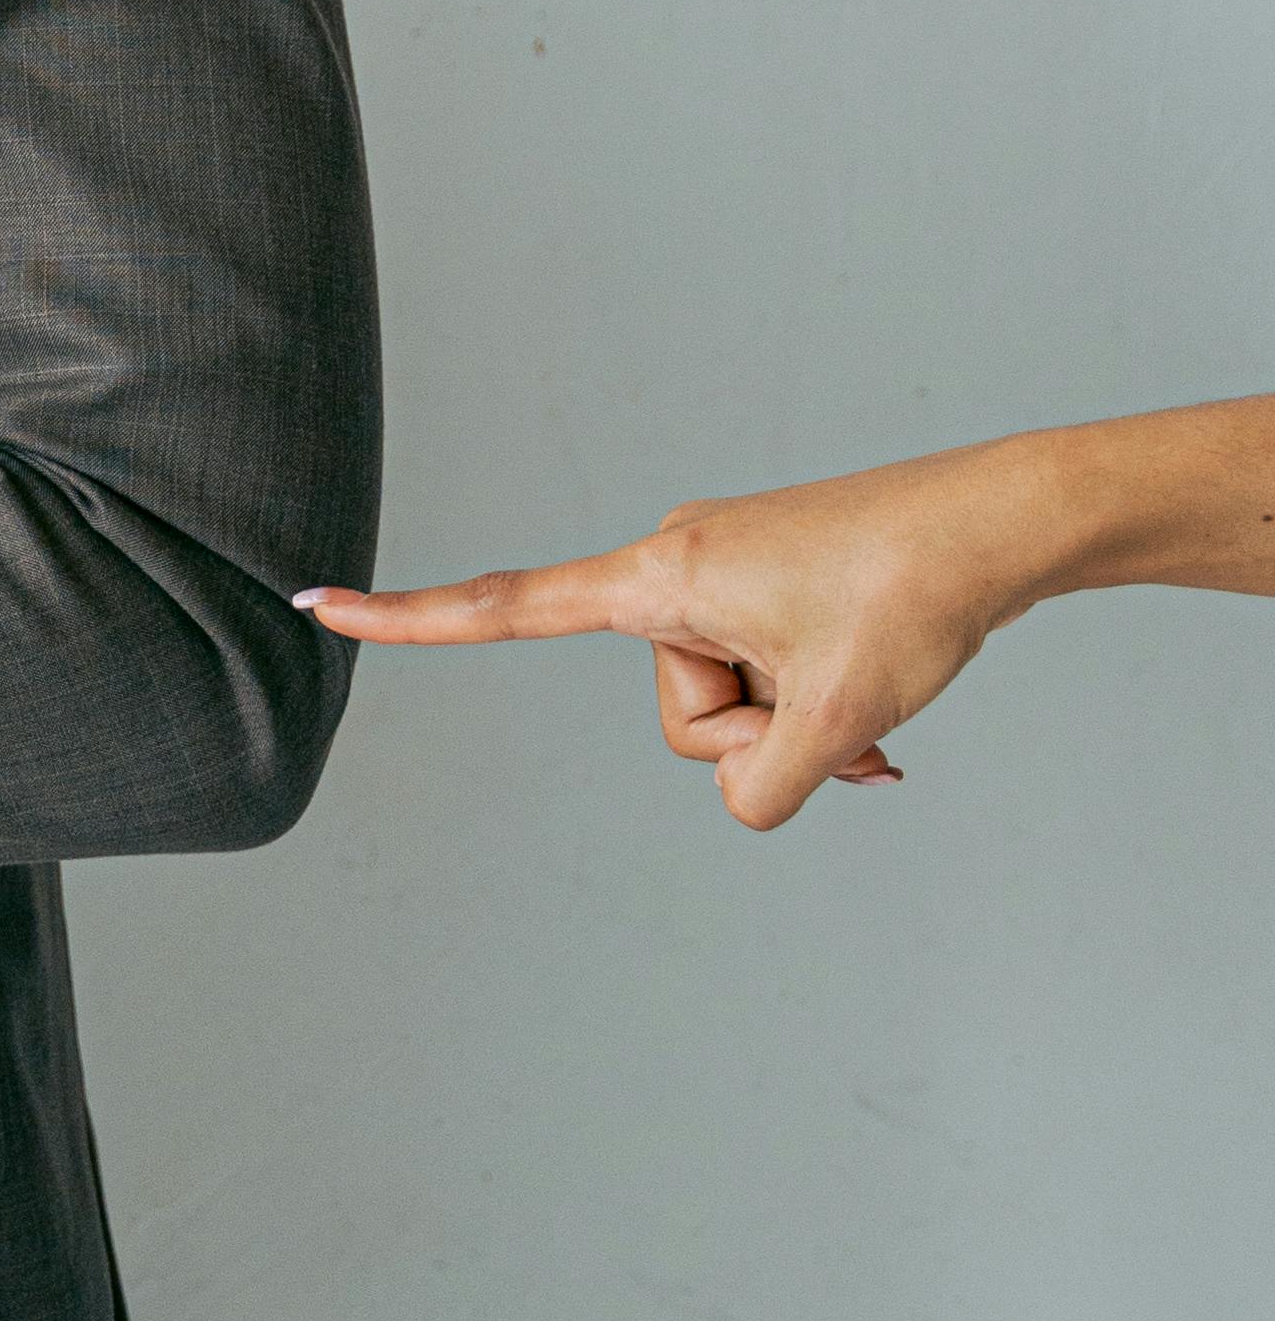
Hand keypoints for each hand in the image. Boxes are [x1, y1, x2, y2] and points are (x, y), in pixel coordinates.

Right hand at [303, 455, 1049, 830]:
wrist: (1000, 524)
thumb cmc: (914, 593)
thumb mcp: (840, 718)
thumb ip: (767, 790)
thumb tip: (751, 796)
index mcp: (661, 578)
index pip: (506, 606)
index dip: (409, 620)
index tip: (319, 606)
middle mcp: (675, 565)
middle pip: (678, 712)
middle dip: (760, 735)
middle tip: (844, 694)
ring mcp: (722, 577)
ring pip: (730, 707)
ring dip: (802, 722)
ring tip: (875, 689)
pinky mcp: (766, 587)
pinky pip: (765, 681)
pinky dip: (817, 709)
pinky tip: (882, 712)